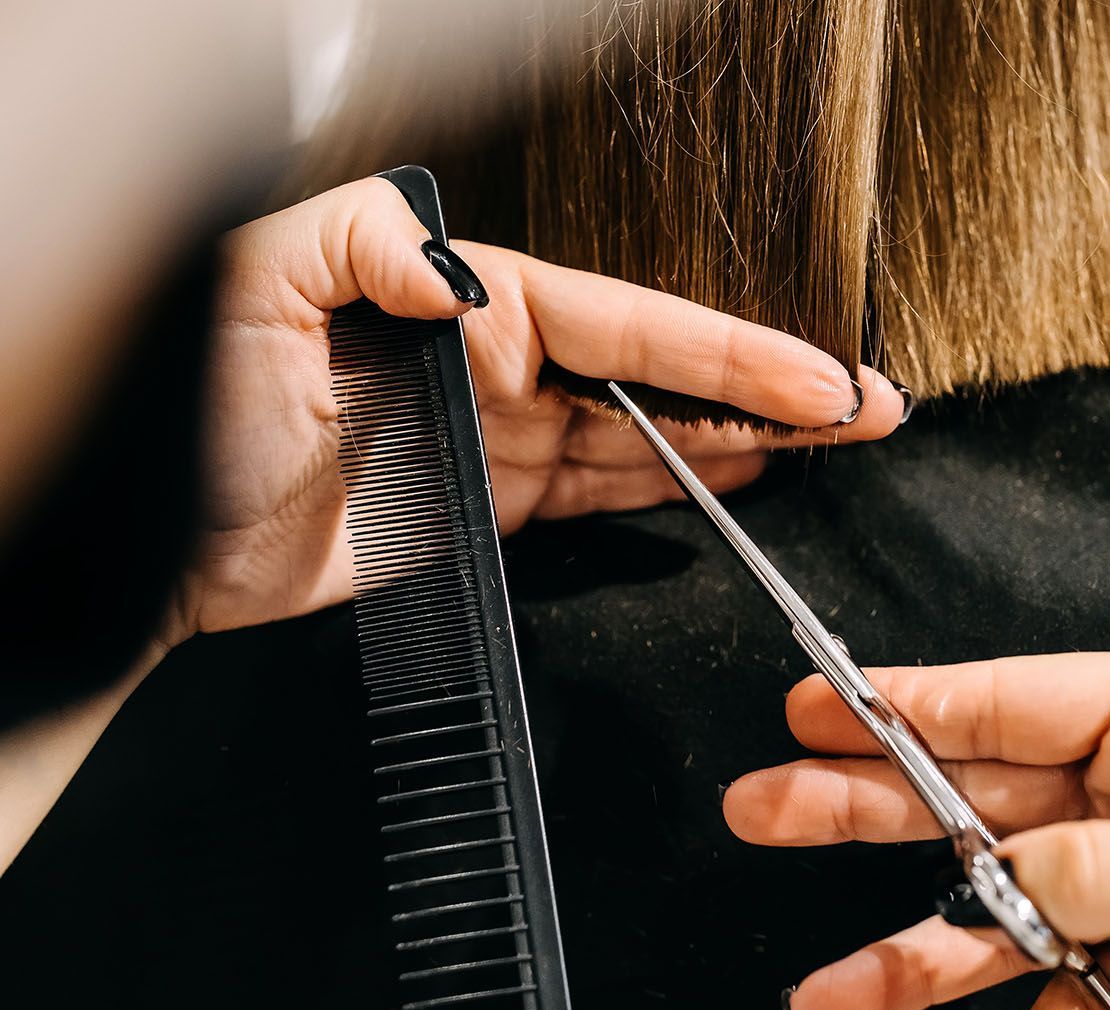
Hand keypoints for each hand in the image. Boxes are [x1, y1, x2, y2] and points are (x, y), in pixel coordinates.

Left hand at [174, 176, 905, 642]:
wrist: (143, 557)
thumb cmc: (180, 415)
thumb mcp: (252, 288)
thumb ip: (365, 249)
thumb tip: (465, 275)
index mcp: (460, 306)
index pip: (627, 326)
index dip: (732, 353)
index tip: (814, 382)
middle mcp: (491, 367)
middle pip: (659, 378)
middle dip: (768, 392)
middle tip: (862, 409)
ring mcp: (494, 445)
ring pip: (646, 440)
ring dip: (739, 441)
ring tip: (828, 440)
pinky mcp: (483, 519)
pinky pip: (600, 499)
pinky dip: (672, 490)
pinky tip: (733, 478)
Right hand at [725, 649, 1109, 1009]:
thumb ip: (1100, 868)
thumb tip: (996, 873)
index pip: (1023, 701)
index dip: (911, 706)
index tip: (816, 708)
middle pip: (986, 795)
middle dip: (876, 809)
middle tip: (768, 811)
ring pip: (1002, 907)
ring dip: (922, 958)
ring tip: (833, 1000)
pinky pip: (1056, 1000)